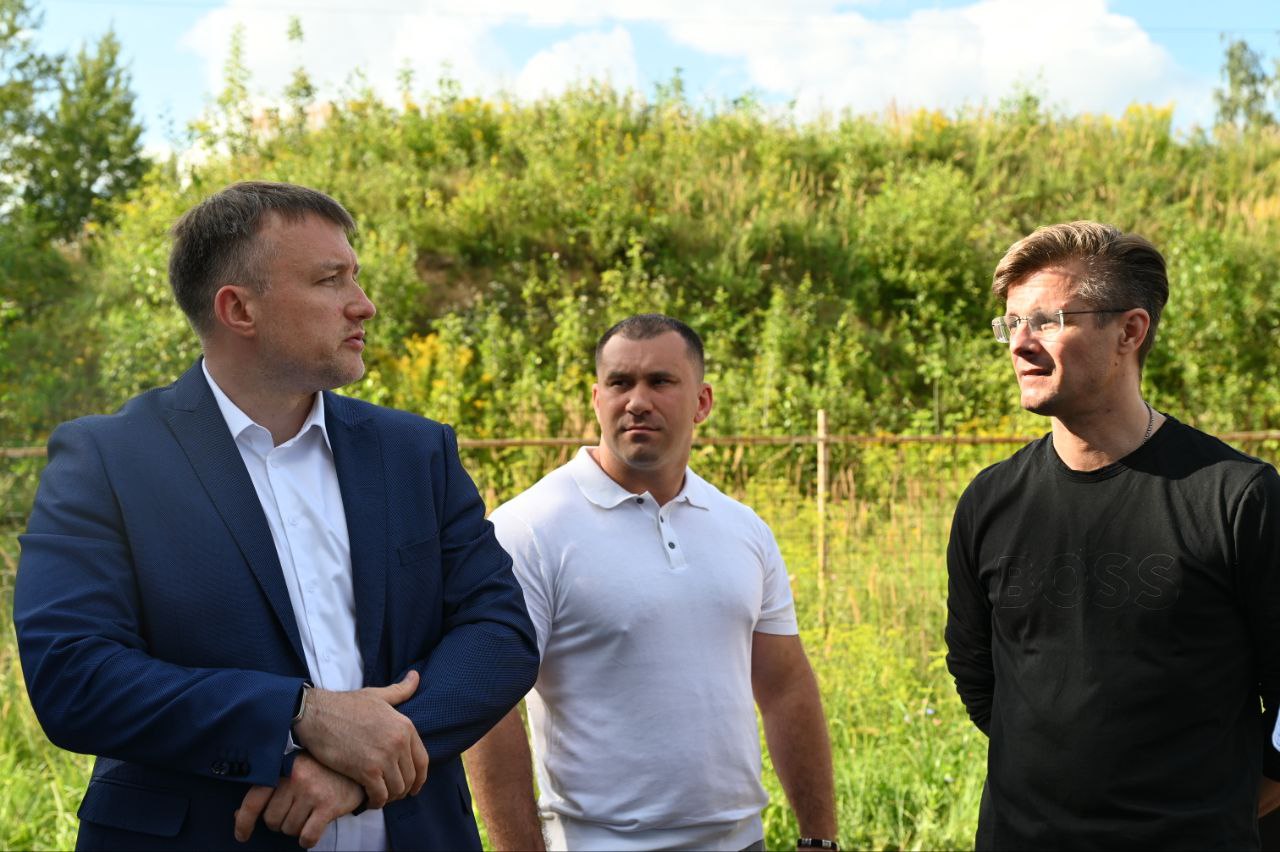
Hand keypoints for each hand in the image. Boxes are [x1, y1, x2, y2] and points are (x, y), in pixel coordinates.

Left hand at [234, 753, 364, 847]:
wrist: (359, 768)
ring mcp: (312, 792)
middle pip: (272, 820)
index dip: (243, 822)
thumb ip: (269, 790)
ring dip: (297, 828)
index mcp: (283, 767)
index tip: (242, 836)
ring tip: (310, 812)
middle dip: (281, 821)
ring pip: (289, 830)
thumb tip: (239, 815)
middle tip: (297, 810)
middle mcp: (296, 778)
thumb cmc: (322, 771)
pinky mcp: (328, 806)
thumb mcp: (294, 771)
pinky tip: (315, 828)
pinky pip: (307, 837)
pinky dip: (308, 839)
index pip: (254, 799)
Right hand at [292, 669, 428, 808]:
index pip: (422, 760)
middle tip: (391, 794)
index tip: (413, 786)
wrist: (316, 714)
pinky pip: (380, 795)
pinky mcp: (367, 770)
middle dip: (403, 790)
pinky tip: (368, 800)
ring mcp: (384, 757)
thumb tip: (416, 676)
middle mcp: (399, 742)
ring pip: (397, 789)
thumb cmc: (345, 705)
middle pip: (410, 777)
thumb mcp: (377, 695)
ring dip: (389, 797)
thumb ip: (400, 691)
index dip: (419, 778)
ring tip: (379, 797)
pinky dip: (375, 802)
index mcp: (405, 726)